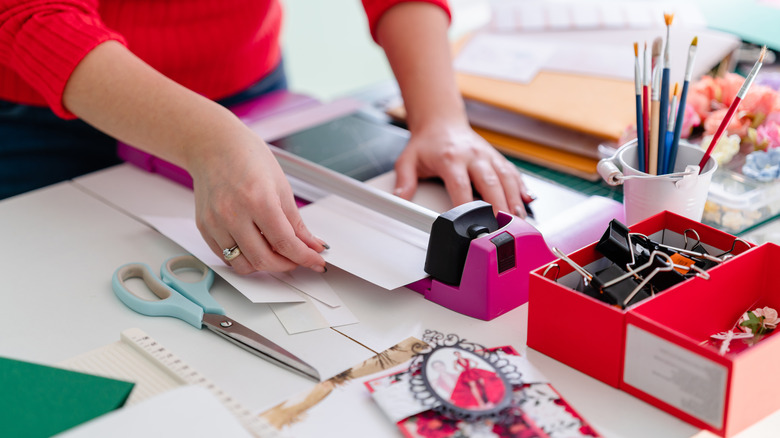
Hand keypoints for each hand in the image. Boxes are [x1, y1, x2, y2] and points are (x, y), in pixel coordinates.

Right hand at [189, 129, 326, 273]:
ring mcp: (215, 222)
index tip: (315, 261)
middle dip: (286, 265)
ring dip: (263, 265)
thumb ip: (296, 222)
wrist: (214, 145)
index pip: (285, 243)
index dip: (304, 257)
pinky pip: (225, 256)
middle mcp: (233, 213)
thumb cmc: (247, 157)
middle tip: (297, 259)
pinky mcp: (204, 227)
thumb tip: (311, 244)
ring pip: (242, 264)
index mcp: (258, 200)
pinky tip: (255, 246)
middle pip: (263, 259)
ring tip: (276, 253)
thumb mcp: (281, 187)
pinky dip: (243, 258)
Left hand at [393, 122, 532, 217]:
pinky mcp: (496, 157)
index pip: (461, 186)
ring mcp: (487, 156)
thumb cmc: (426, 144)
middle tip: (505, 227)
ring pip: (506, 178)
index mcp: (451, 158)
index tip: (471, 224)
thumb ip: (404, 181)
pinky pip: (512, 172)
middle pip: (490, 183)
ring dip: (514, 200)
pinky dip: (521, 187)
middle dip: (499, 206)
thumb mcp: (408, 160)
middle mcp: (473, 156)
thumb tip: (399, 200)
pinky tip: (527, 201)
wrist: (441, 121)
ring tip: (520, 220)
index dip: (467, 206)